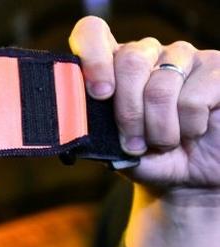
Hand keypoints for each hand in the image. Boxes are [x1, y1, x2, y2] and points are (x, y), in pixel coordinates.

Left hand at [69, 16, 219, 246]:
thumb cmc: (148, 159)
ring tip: (165, 143)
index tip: (98, 93)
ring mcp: (184, 57)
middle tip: (134, 143)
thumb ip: (94, 137)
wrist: (189, 179)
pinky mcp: (216, 69)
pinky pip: (195, 94)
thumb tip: (74, 130)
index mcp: (112, 66)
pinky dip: (189, 124)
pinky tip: (193, 131)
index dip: (92, 56)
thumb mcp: (115, 152)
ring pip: (161, 83)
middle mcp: (147, 54)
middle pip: (129, 60)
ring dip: (159, 127)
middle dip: (128, 112)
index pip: (92, 34)